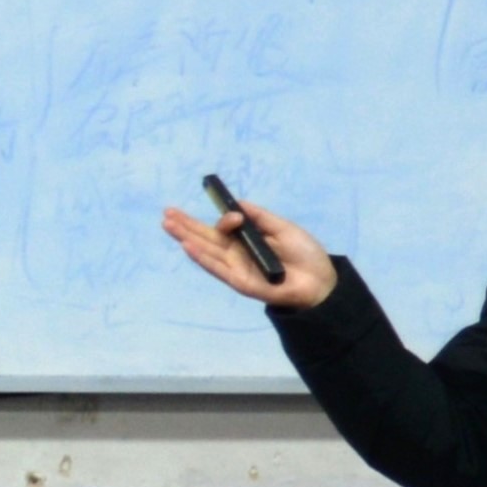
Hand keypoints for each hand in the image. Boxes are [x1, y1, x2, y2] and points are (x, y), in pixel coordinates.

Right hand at [160, 197, 340, 310]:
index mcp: (246, 240)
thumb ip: (258, 217)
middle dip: (186, 225)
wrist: (320, 280)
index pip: (222, 229)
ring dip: (187, 238)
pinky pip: (218, 269)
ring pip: (206, 251)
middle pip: (206, 238)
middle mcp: (237, 254)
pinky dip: (202, 258)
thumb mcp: (282, 227)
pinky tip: (187, 247)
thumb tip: (236, 205)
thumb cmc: (304, 253)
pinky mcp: (240, 282)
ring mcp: (236, 268)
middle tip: (166, 213)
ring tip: (168, 225)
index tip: (232, 214)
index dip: (221, 219)